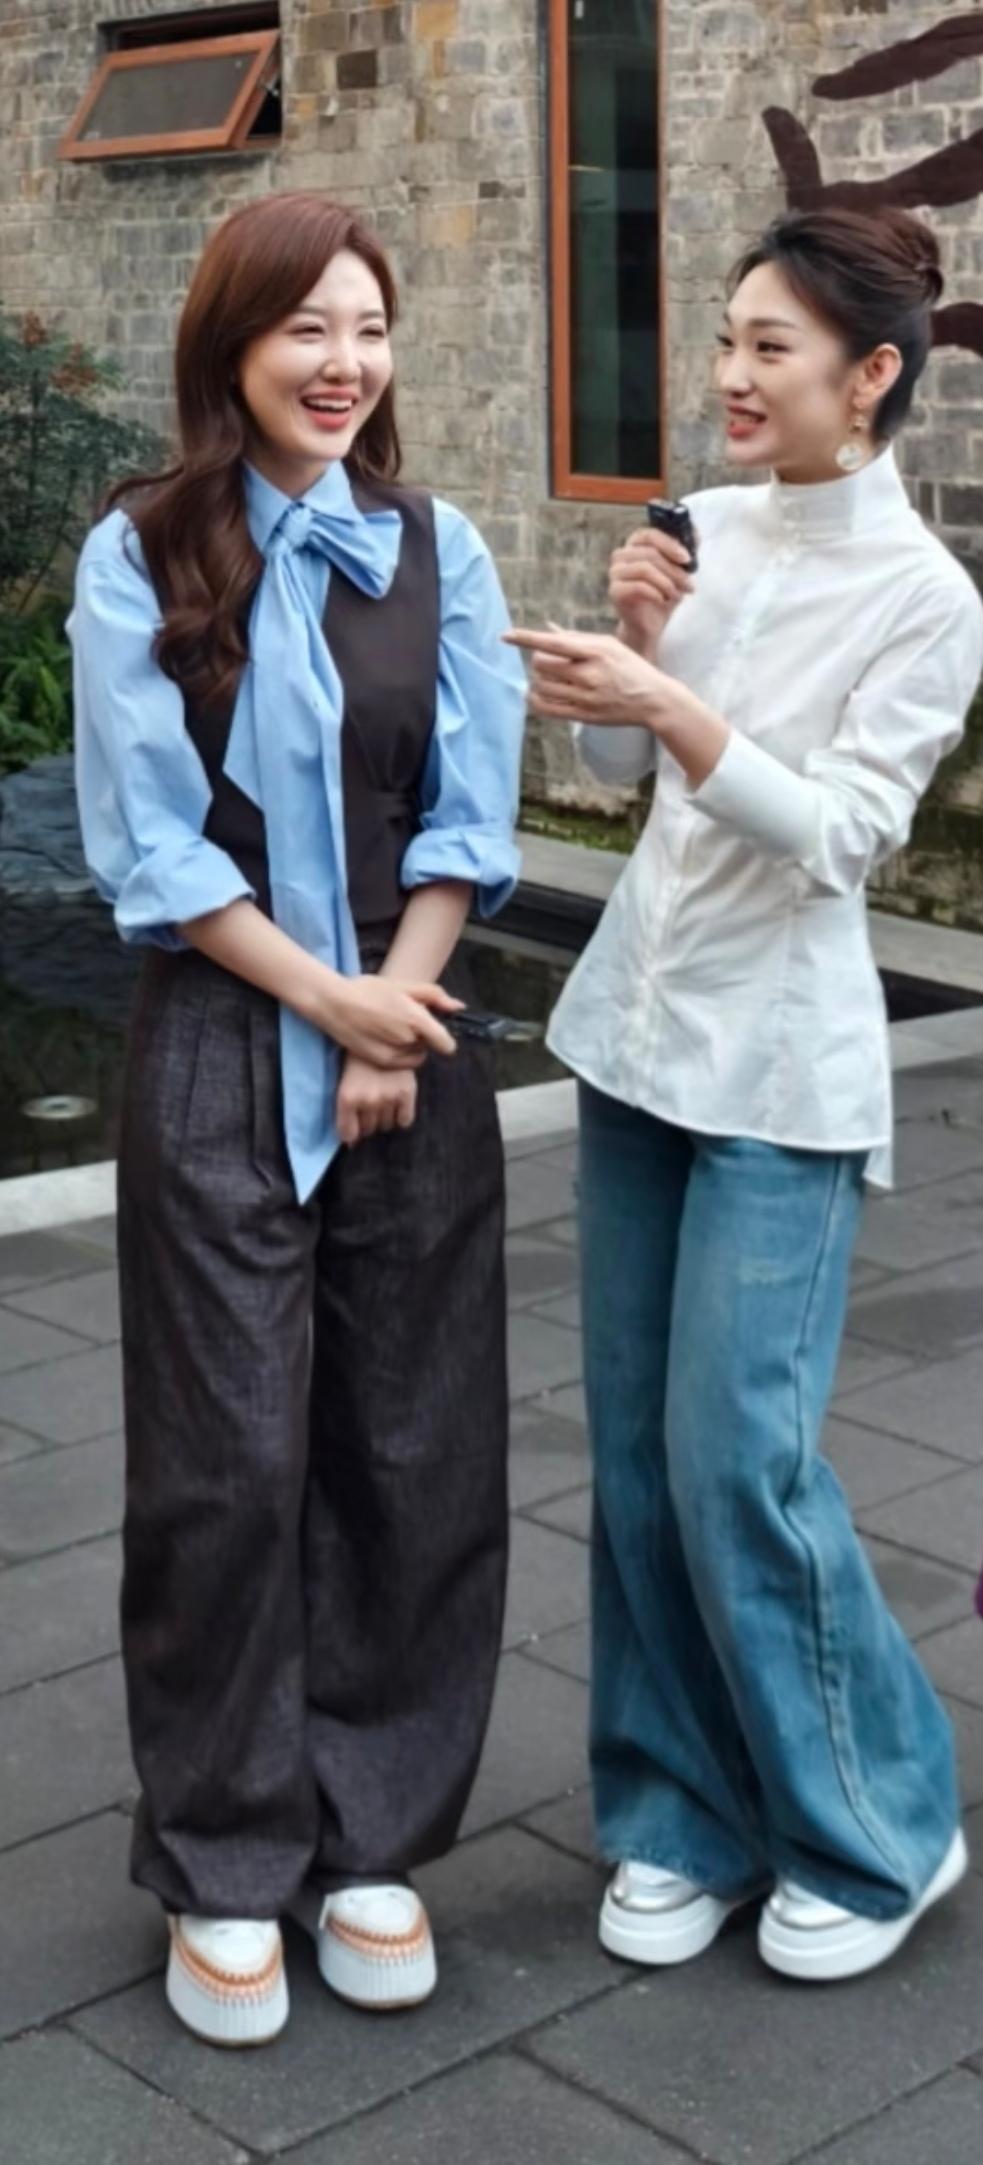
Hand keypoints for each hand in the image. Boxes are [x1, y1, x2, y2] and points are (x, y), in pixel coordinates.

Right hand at [317, 973, 460, 1066]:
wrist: (334, 1003)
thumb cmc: (368, 990)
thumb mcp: (403, 985)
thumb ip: (434, 995)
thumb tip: (458, 1007)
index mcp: (417, 1019)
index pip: (447, 1044)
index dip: (443, 1036)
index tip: (434, 1028)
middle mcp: (408, 1040)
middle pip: (429, 1046)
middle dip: (422, 1035)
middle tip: (401, 1020)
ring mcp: (394, 1054)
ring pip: (416, 1055)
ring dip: (410, 1045)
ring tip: (390, 1029)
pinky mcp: (381, 1062)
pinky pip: (402, 1063)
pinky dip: (399, 1054)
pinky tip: (383, 1039)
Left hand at [337, 1057, 417, 1145]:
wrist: (381, 1033)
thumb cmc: (357, 1057)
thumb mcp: (343, 1080)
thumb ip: (345, 1109)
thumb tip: (351, 1142)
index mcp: (347, 1097)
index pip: (348, 1134)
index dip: (351, 1134)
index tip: (354, 1131)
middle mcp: (368, 1100)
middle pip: (368, 1130)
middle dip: (367, 1123)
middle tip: (369, 1108)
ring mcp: (389, 1097)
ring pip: (386, 1126)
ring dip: (383, 1118)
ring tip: (383, 1101)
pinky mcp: (407, 1092)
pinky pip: (405, 1120)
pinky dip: (401, 1116)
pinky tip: (397, 1104)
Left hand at [504, 627, 674, 729]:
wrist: (653, 699)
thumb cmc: (629, 667)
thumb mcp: (608, 645)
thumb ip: (576, 638)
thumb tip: (547, 628)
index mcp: (595, 651)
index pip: (552, 643)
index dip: (525, 638)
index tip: (505, 636)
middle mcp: (589, 673)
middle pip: (541, 664)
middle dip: (539, 661)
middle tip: (549, 664)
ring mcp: (586, 696)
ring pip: (541, 686)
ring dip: (539, 680)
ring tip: (551, 679)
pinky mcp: (583, 715)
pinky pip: (546, 708)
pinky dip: (535, 700)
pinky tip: (539, 695)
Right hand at [609, 527, 693, 655]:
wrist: (650, 624)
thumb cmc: (664, 593)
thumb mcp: (679, 570)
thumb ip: (686, 550)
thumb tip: (695, 532)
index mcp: (635, 544)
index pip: (650, 534)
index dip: (669, 544)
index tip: (687, 558)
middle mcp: (621, 555)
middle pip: (650, 554)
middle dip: (674, 570)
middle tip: (689, 584)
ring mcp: (615, 572)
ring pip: (645, 569)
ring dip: (667, 583)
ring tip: (677, 595)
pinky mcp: (615, 591)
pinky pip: (638, 586)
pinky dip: (656, 593)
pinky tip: (664, 601)